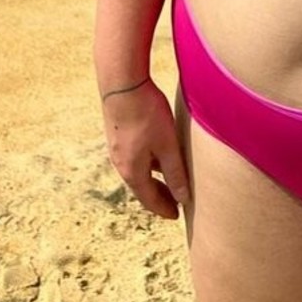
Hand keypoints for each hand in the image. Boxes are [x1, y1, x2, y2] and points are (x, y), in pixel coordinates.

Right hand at [100, 77, 191, 219]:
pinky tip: (157, 157)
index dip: (164, 208)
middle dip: (159, 197)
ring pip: (138, 172)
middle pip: (142, 187)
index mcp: (133, 171)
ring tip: (169, 182)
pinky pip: (135, 158)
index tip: (176, 217)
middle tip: (174, 204)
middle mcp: (121, 164)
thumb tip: (183, 198)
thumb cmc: (147, 114)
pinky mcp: (118, 134)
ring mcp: (117, 149)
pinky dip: (148, 165)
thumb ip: (176, 172)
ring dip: (153, 180)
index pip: (149, 199)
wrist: (122, 85)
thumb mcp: (167, 145)